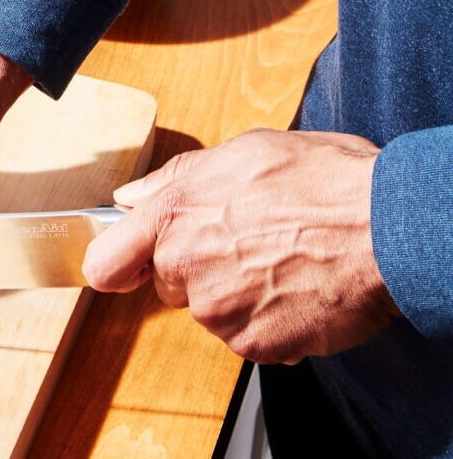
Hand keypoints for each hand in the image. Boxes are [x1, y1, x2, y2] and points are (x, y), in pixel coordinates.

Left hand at [82, 128, 400, 363]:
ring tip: (284, 263)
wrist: (390, 228)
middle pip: (168, 283)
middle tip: (249, 245)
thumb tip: (130, 196)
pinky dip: (270, 323)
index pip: (106, 261)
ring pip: (211, 310)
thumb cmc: (325, 182)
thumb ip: (174, 179)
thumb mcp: (243, 152)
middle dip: (198, 269)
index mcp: (174, 214)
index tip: (125, 267)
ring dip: (238, 296)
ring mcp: (218, 309)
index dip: (116, 265)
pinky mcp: (253, 343)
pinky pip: (248, 338)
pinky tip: (299, 291)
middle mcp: (185, 264)